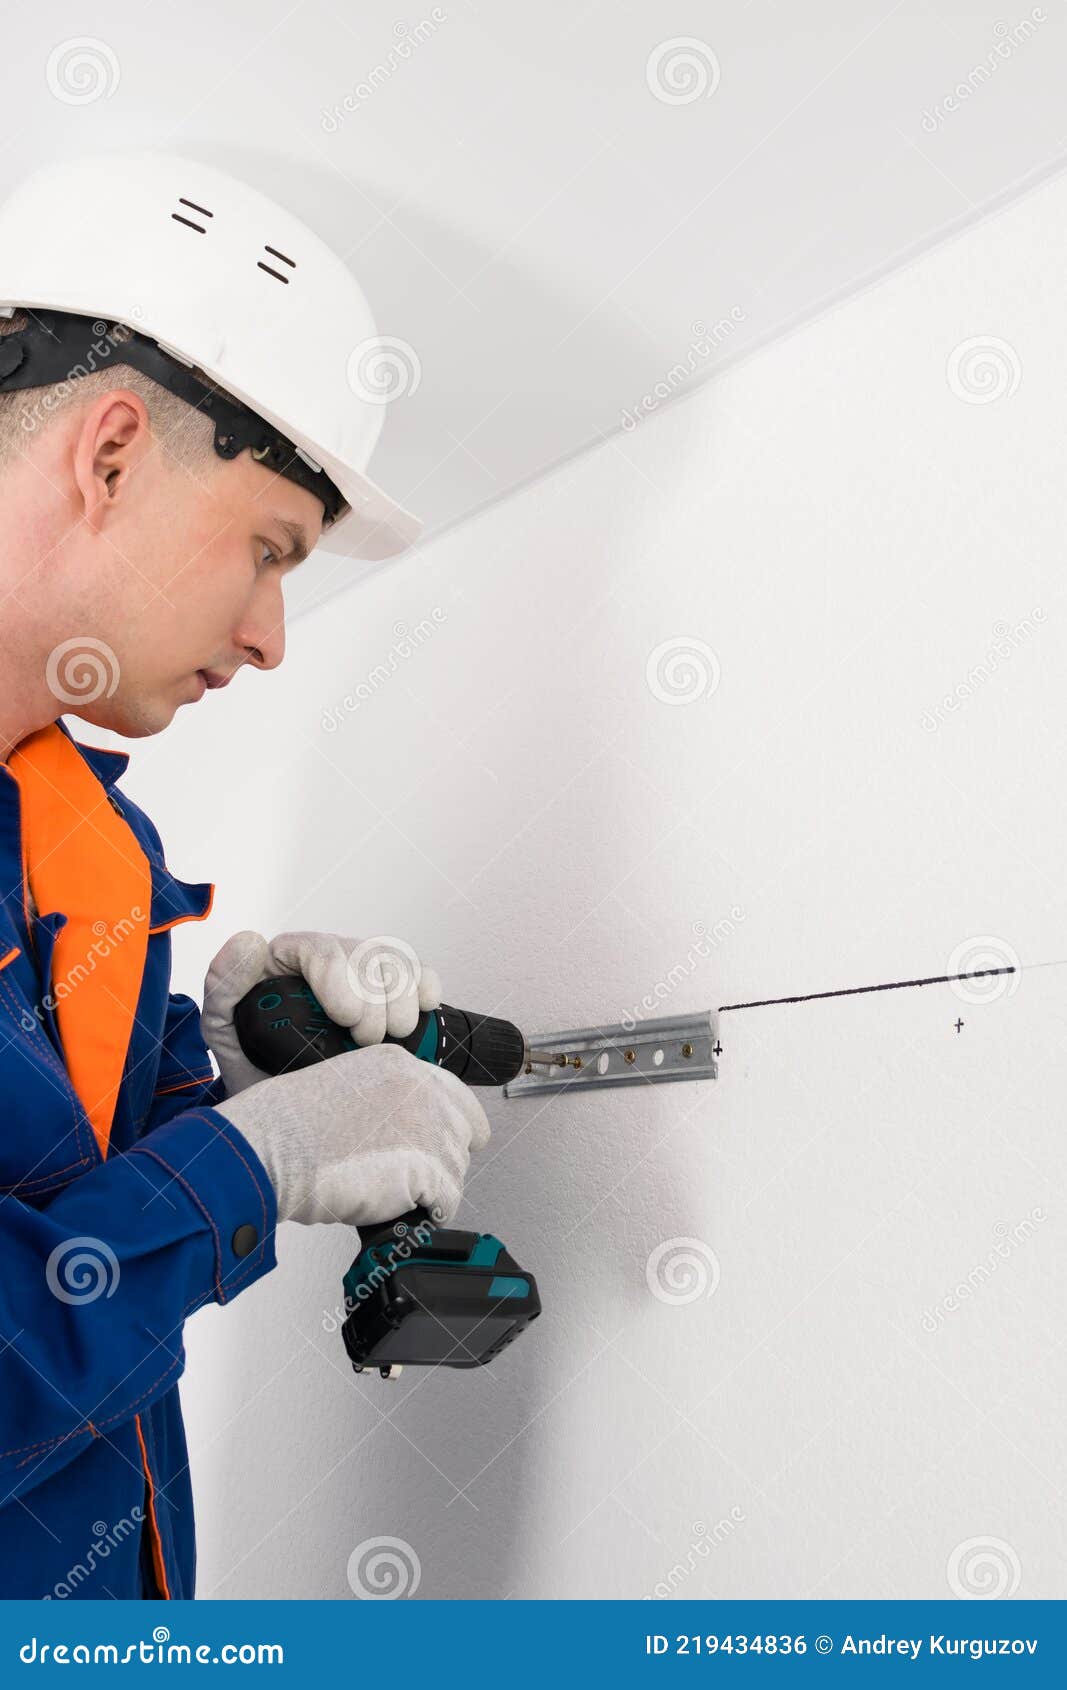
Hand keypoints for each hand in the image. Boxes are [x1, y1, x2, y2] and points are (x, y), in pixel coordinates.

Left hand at [201, 928, 442, 1099]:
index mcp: (287, 960)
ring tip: (393, 1037)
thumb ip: (225, 988)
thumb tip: (250, 942)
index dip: (341, 977)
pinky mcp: (392, 990)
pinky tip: (422, 1010)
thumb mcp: (225, 1032)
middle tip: (367, 1042)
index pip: (321, 948)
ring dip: (402, 999)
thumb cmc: (254, 1069)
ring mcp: (362, 973)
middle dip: (376, 998)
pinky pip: (419, 972)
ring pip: (396, 962)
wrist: (285, 1112)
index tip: (347, 1018)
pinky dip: (426, 988)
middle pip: (366, 953)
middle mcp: (328, 959)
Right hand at [218, 1042, 490, 1228]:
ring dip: (431, 1186)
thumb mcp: (341, 1083)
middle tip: (411, 1175)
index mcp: (399, 1063)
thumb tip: (401, 1126)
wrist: (269, 1148)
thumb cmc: (286, 1124)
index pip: (455, 1096)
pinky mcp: (426, 1167)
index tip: (436, 1144)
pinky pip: (448, 1199)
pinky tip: (401, 1208)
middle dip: (441, 1157)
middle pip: (464, 1132)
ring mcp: (428, 1126)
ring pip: (457, 1167)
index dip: (446, 1126)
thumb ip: (382, 1095)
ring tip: (393, 1191)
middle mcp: (422, 1088)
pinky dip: (428, 1211)